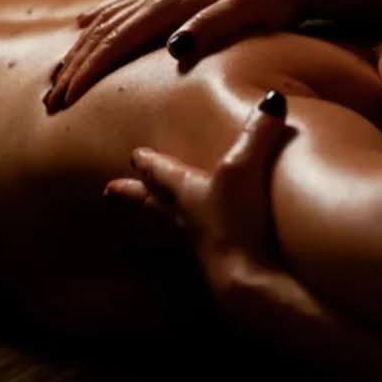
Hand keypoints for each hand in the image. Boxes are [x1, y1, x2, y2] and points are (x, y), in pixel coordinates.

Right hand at [44, 0, 302, 111]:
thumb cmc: (269, 3)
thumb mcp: (247, 14)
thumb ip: (211, 28)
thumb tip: (174, 47)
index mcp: (172, 6)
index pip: (118, 41)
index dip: (89, 71)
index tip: (65, 99)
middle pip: (104, 35)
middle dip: (74, 69)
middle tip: (49, 102)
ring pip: (108, 24)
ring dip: (79, 51)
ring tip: (55, 77)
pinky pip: (123, 9)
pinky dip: (98, 21)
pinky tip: (82, 26)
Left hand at [104, 90, 298, 320]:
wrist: (247, 281)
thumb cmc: (236, 222)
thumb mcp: (245, 169)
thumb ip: (258, 136)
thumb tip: (272, 100)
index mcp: (186, 192)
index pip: (161, 172)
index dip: (149, 163)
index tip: (133, 157)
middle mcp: (186, 219)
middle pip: (152, 203)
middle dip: (133, 196)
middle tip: (109, 193)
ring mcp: (201, 246)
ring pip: (170, 229)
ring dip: (157, 222)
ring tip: (145, 221)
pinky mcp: (220, 267)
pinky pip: (200, 250)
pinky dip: (195, 244)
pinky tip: (201, 250)